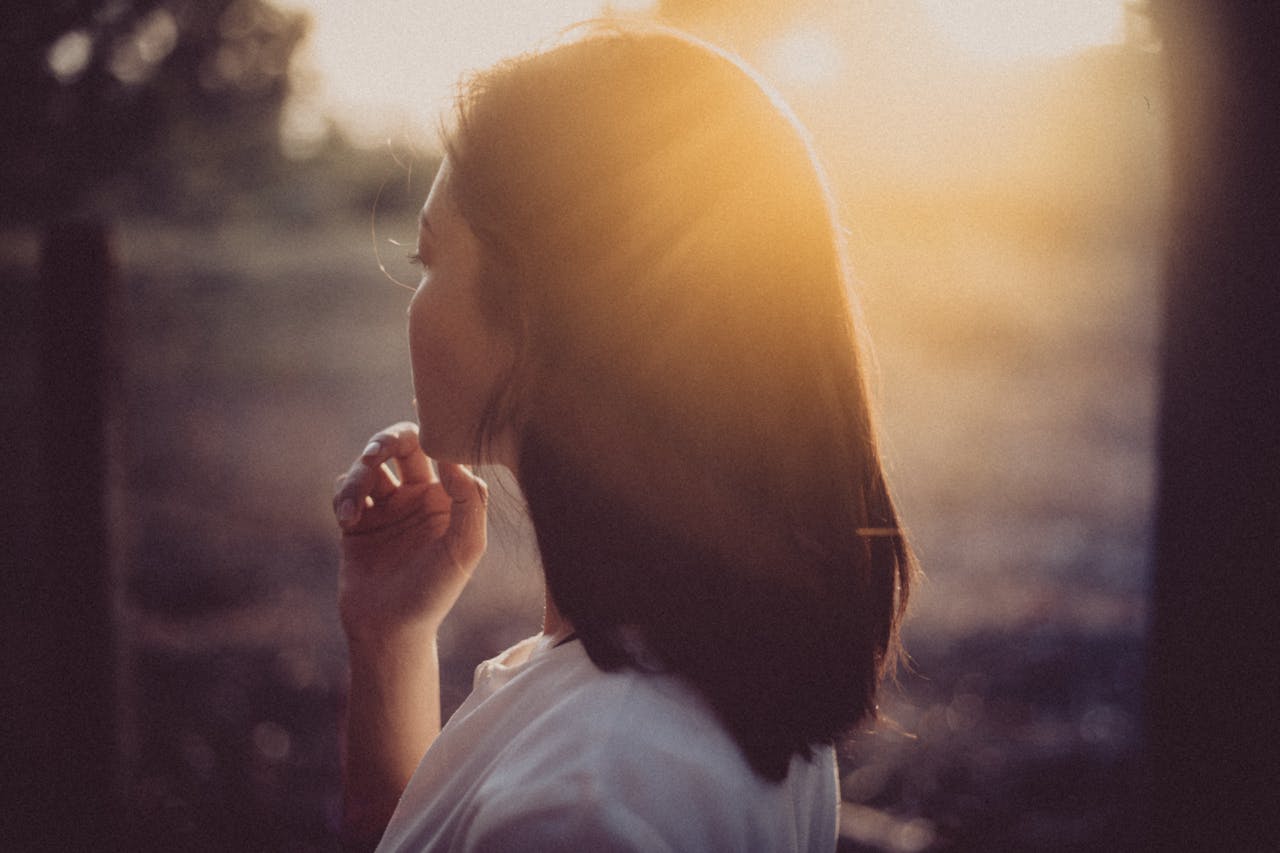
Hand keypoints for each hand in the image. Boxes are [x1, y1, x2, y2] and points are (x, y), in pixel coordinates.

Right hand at [333, 422, 488, 643]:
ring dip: (358, 478)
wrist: (390, 629)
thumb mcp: (465, 549)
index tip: (423, 410)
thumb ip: (470, 501)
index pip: (446, 448)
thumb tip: (454, 458)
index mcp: (451, 496)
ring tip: (351, 511)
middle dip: (385, 441)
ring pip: (369, 466)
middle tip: (373, 454)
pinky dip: (342, 494)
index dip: (436, 425)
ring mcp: (388, 505)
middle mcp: (421, 495)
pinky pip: (345, 486)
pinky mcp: (358, 519)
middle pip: (403, 444)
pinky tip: (347, 520)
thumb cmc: (435, 592)